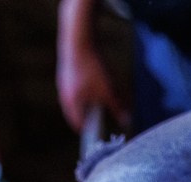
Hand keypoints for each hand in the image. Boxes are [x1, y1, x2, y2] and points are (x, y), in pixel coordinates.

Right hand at [57, 0, 126, 129]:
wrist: (79, 38)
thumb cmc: (91, 66)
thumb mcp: (108, 90)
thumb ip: (116, 107)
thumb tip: (126, 122)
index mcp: (71, 104)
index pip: (80, 126)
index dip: (92, 132)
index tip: (103, 134)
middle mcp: (64, 96)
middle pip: (79, 113)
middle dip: (93, 116)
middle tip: (106, 116)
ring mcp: (63, 83)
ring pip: (79, 99)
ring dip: (91, 102)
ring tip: (105, 97)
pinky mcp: (67, 72)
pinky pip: (78, 87)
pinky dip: (88, 89)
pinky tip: (97, 81)